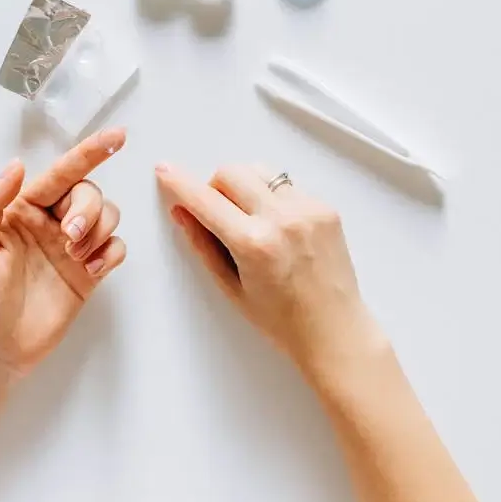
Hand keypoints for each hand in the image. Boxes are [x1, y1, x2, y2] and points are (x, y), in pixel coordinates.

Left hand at [0, 129, 127, 378]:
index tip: (118, 136)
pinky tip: (90, 270)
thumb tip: (17, 165)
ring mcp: (71, 248)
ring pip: (107, 216)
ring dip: (98, 230)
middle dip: (87, 209)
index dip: (90, 152)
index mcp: (23, 209)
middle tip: (70, 238)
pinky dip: (109, 253)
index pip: (61, 172)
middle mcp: (50, 222)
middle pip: (89, 192)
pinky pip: (115, 248)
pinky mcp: (88, 273)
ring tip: (76, 257)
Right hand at [155, 163, 382, 377]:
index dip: (180, 183)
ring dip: (244, 186)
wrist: (334, 330)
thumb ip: (203, 244)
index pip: (205, 200)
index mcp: (255, 244)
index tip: (166, 171)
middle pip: (231, 171)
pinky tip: (278, 228)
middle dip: (215, 188)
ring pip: (259, 170)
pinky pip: (286, 184)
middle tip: (218, 216)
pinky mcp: (325, 207)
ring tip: (250, 221)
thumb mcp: (231, 287)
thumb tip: (183, 212)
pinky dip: (272, 197)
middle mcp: (283, 219)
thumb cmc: (284, 321)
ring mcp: (308, 210)